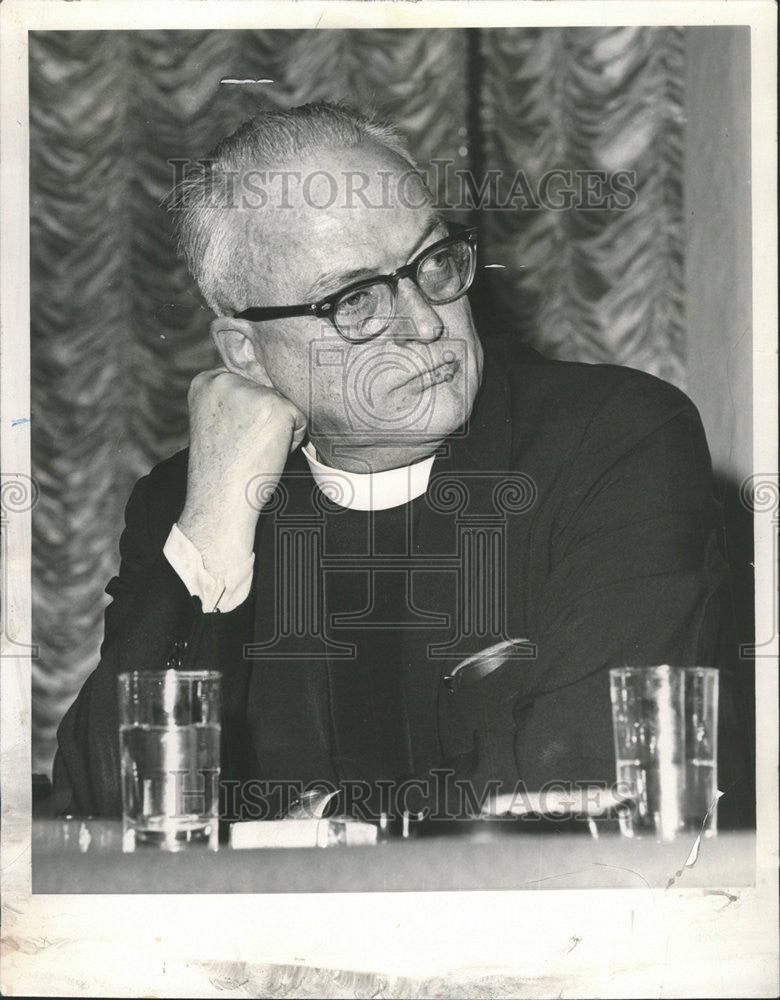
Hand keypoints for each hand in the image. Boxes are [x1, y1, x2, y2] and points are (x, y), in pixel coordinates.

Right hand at [177, 367, 305, 576]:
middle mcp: (226, 380)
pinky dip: (292, 440)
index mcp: (205, 382)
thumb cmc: (220, 469)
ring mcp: (252, 392)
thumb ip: (233, 399)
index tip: (233, 435)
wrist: (221, 500)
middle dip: (263, 419)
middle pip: (267, 390)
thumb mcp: (216, 422)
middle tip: (244, 445)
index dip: (247, 412)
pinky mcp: (276, 408)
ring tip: (254, 450)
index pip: (246, 382)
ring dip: (278, 429)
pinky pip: (299, 419)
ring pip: (284, 405)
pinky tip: (268, 453)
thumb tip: (269, 386)